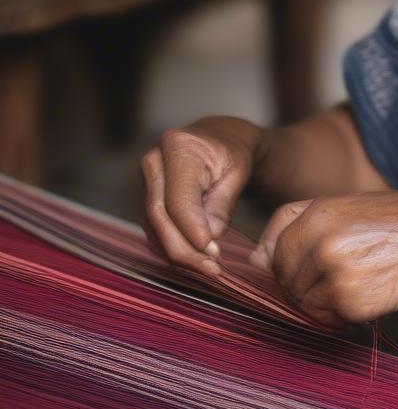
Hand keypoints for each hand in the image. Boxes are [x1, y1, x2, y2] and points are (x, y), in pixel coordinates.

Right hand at [141, 116, 264, 275]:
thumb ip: (223, 203)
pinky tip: (196, 260)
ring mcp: (146, 181)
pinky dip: (175, 248)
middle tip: (212, 268)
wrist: (220, 140)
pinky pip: (156, 230)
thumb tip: (208, 239)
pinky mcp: (147, 199)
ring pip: (154, 228)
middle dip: (184, 248)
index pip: (178, 197)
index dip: (191, 228)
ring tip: (209, 268)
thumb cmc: (233, 153)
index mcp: (178, 146)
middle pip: (159, 215)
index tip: (211, 251)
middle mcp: (154, 162)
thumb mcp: (239, 172)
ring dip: (180, 254)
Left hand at [249, 191, 397, 327]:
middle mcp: (320, 242)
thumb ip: (294, 224)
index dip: (286, 266)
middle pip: (285, 280)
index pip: (273, 251)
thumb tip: (254, 259)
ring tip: (356, 283)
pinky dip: (343, 314)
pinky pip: (329, 317)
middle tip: (338, 277)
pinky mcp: (352, 301)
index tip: (308, 268)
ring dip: (323, 302)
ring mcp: (336, 273)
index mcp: (315, 214)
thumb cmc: (393, 221)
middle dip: (303, 286)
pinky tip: (367, 294)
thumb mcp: (343, 206)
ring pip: (303, 303)